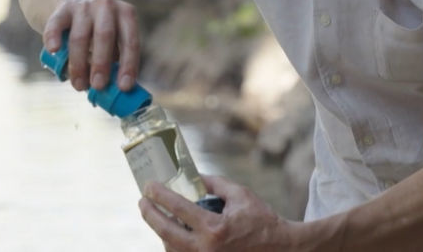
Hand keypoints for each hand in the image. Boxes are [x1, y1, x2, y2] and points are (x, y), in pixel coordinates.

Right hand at [42, 0, 138, 91]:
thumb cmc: (96, 28)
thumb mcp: (111, 38)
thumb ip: (112, 60)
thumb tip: (113, 92)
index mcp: (125, 14)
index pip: (130, 41)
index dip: (129, 65)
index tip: (124, 87)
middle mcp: (106, 6)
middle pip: (104, 36)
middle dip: (102, 63)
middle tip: (98, 86)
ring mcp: (83, 5)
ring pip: (80, 36)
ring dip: (79, 63)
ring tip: (78, 85)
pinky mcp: (62, 8)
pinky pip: (56, 24)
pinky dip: (54, 37)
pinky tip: (53, 50)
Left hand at [139, 176, 295, 250]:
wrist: (280, 250)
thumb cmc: (262, 221)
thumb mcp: (241, 196)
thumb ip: (215, 184)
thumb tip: (194, 177)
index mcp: (215, 228)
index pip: (178, 208)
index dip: (160, 195)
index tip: (149, 185)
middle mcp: (206, 249)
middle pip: (165, 232)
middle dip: (150, 214)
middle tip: (143, 201)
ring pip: (170, 247)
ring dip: (160, 230)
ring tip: (156, 215)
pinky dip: (173, 243)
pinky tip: (171, 232)